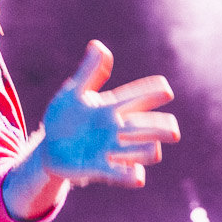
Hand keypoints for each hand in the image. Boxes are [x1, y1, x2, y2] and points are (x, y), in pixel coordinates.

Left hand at [38, 40, 180, 186]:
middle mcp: (117, 129)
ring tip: (153, 150)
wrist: (48, 146)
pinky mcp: (100, 168)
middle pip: (147, 126)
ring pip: (141, 150)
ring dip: (147, 150)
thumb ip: (88, 72)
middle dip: (161, 128)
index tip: (165, 89)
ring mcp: (111, 149)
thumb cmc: (64, 117)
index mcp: (111, 107)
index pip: (137, 97)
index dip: (151, 92)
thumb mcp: (72, 93)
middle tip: (172, 130)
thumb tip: (98, 45)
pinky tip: (137, 176)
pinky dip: (130, 175)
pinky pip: (120, 173)